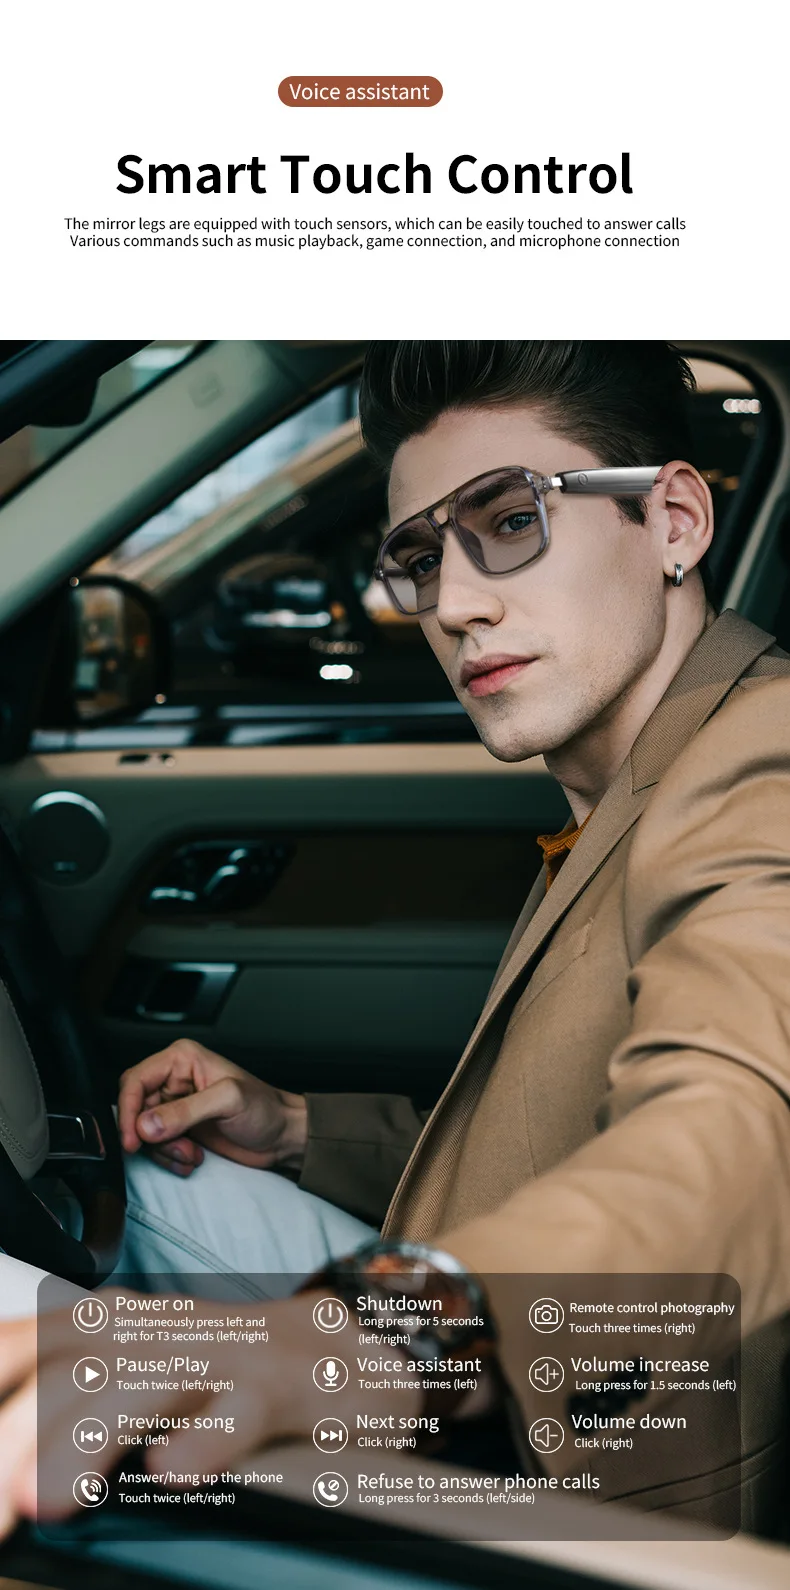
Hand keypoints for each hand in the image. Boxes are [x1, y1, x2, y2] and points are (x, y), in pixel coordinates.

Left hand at [0, 1290, 422, 1530]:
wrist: (346, 1346)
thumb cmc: (223, 1370)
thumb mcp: (137, 1370)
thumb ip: (71, 1401)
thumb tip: (8, 1465)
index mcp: (115, 1326)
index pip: (33, 1341)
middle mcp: (159, 1331)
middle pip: (74, 1369)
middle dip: (19, 1430)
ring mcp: (221, 1356)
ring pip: (147, 1383)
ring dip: (90, 1438)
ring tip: (47, 1498)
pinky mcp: (279, 1389)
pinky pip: (239, 1412)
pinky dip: (204, 1441)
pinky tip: (172, 1472)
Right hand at [118, 1039, 307, 1175]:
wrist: (282, 1137)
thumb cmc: (265, 1109)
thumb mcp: (228, 1102)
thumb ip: (185, 1111)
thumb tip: (146, 1125)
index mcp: (181, 1059)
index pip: (135, 1080)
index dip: (127, 1111)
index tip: (132, 1140)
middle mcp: (173, 1080)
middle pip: (135, 1109)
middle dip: (151, 1136)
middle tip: (179, 1148)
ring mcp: (175, 1107)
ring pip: (144, 1133)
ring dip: (165, 1151)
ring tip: (193, 1154)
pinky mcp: (179, 1130)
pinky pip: (156, 1147)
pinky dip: (170, 1159)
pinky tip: (193, 1159)